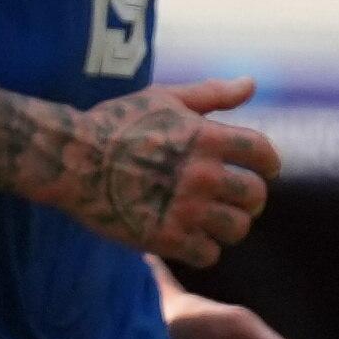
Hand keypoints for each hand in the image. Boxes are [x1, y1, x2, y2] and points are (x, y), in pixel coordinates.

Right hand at [63, 77, 276, 265]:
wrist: (70, 159)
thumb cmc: (114, 124)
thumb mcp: (163, 99)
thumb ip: (211, 94)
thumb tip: (251, 84)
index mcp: (208, 138)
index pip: (264, 154)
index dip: (268, 164)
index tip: (264, 172)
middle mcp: (204, 175)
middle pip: (254, 197)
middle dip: (248, 201)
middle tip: (233, 203)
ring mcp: (186, 209)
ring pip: (236, 229)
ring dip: (227, 227)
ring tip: (210, 224)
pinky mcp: (165, 238)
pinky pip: (208, 255)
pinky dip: (202, 250)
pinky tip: (187, 240)